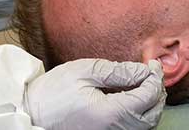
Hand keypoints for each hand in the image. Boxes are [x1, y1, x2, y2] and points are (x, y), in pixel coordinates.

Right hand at [25, 59, 164, 129]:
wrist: (31, 114)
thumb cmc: (53, 92)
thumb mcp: (85, 71)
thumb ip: (118, 71)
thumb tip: (143, 70)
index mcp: (110, 114)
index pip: (148, 96)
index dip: (155, 78)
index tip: (153, 65)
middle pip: (152, 115)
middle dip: (157, 93)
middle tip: (152, 74)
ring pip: (145, 126)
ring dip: (150, 105)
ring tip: (143, 85)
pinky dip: (139, 115)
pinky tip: (132, 99)